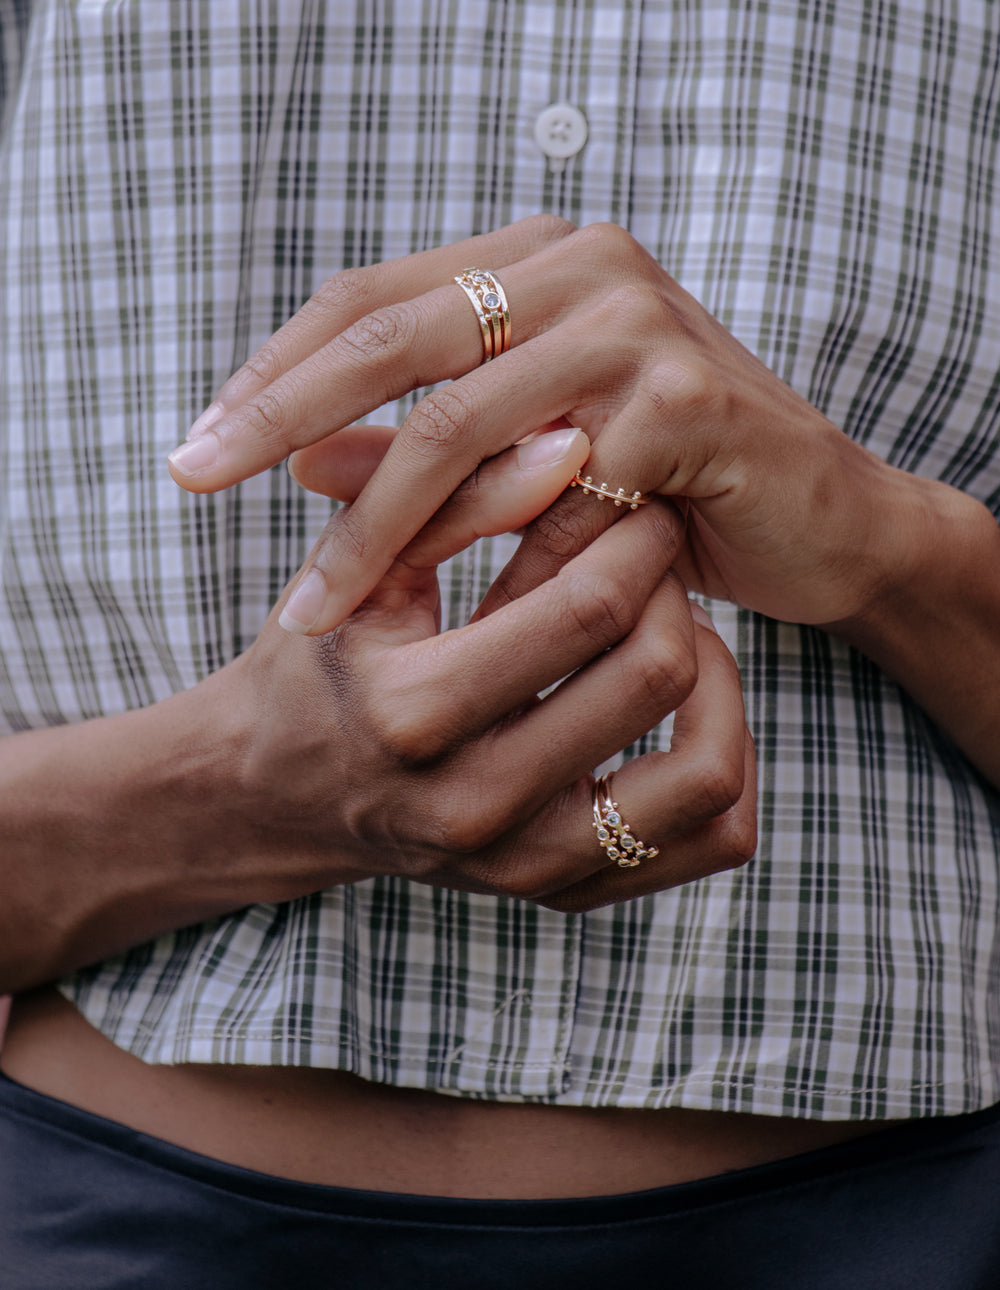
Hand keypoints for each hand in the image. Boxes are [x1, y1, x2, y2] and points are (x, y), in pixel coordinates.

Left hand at [167, 215, 927, 635]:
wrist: (819, 517)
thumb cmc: (666, 486)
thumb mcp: (530, 459)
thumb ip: (424, 447)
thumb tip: (299, 462)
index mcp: (535, 263)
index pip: (370, 299)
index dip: (273, 369)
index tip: (197, 446)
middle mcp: (582, 267)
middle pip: (390, 334)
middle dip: (278, 416)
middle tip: (190, 478)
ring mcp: (636, 324)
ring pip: (458, 422)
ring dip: (376, 526)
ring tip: (307, 606)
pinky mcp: (684, 399)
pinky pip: (553, 490)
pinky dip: (493, 561)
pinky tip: (444, 620)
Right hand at [223, 428, 755, 912]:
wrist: (276, 796)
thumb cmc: (317, 666)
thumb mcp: (359, 570)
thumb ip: (459, 500)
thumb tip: (577, 444)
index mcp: (415, 712)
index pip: (587, 607)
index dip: (636, 535)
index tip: (637, 499)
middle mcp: (475, 807)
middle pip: (654, 678)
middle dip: (672, 589)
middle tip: (652, 556)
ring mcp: (525, 866)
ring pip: (707, 774)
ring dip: (719, 682)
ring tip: (674, 632)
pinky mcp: (561, 894)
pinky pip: (709, 838)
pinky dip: (721, 760)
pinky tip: (679, 707)